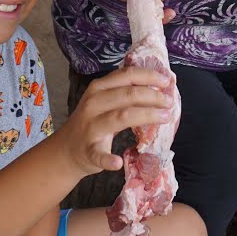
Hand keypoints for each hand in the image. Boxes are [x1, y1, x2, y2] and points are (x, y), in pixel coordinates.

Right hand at [57, 67, 174, 174]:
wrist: (66, 150)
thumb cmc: (92, 122)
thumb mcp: (104, 100)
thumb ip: (124, 91)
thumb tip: (158, 85)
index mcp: (99, 88)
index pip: (127, 75)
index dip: (149, 76)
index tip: (166, 81)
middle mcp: (93, 104)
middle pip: (128, 95)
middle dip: (153, 96)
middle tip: (170, 102)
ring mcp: (90, 128)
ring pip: (121, 117)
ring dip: (146, 116)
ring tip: (165, 118)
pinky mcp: (88, 151)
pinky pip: (99, 155)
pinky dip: (108, 160)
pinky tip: (118, 162)